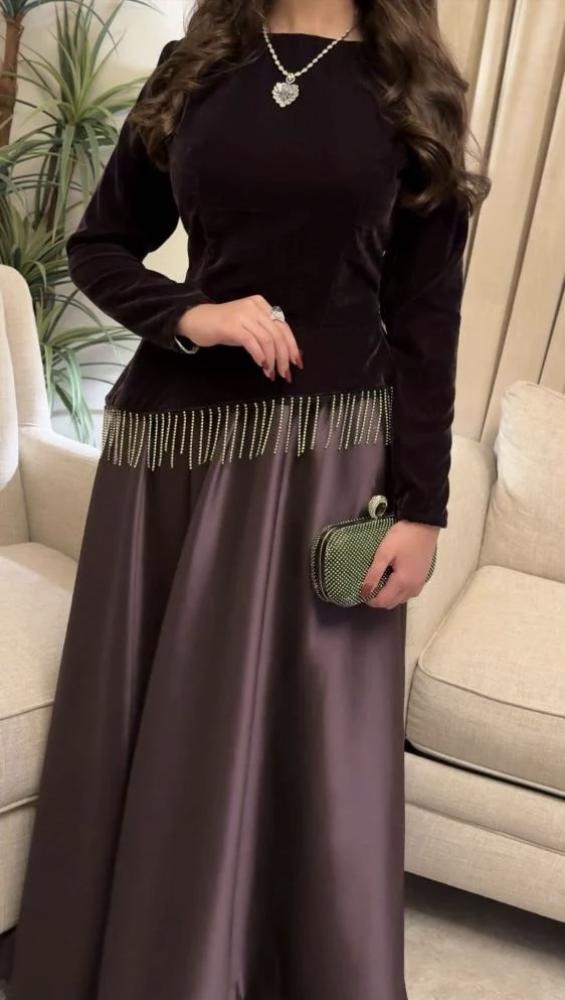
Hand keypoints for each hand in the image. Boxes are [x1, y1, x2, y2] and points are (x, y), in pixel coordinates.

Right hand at [176, 295, 303, 381]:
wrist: (196, 320)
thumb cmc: (223, 326)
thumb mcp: (248, 325)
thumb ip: (265, 333)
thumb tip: (285, 353)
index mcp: (262, 305)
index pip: (283, 326)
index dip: (292, 346)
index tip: (297, 363)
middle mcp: (255, 307)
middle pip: (278, 334)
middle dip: (285, 357)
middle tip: (285, 374)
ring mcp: (243, 315)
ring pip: (267, 340)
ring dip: (272, 360)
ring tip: (272, 374)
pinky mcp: (232, 326)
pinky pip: (252, 343)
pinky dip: (260, 356)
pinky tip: (262, 367)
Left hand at [359, 520, 439, 609]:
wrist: (425, 525)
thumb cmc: (403, 537)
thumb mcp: (384, 552)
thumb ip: (374, 573)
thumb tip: (364, 591)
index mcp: (402, 582)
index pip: (382, 601)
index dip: (370, 599)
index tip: (361, 589)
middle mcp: (413, 588)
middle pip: (391, 603)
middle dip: (378, 599)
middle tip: (369, 585)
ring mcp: (420, 584)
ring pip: (401, 599)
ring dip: (389, 596)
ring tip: (380, 582)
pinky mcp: (423, 578)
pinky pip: (409, 593)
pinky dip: (399, 592)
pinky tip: (394, 580)